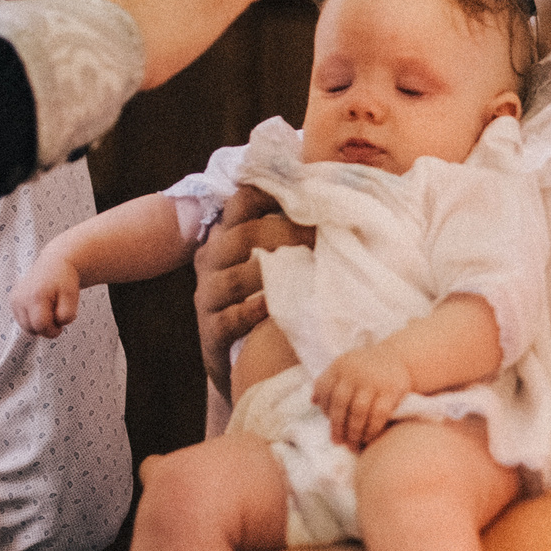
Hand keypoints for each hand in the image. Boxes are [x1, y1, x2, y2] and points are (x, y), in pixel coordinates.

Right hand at [10, 250, 83, 337]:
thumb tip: (56, 325)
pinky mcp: (12, 300)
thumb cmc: (64, 280)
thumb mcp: (72, 296)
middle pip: (31, 330)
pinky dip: (33, 319)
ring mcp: (14, 299)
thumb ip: (66, 314)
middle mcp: (20, 298)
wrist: (53, 263)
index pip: (41, 326)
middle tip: (56, 314)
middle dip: (46, 328)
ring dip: (39, 325)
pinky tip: (41, 308)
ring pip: (26, 327)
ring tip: (49, 310)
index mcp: (36, 296)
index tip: (61, 324)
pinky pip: (22, 321)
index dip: (53, 331)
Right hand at [195, 185, 314, 393]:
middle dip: (286, 232)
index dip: (272, 191)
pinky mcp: (210, 333)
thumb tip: (341, 200)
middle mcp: (211, 260)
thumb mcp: (274, 260)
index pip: (243, 201)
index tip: (309, 189)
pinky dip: (252, 311)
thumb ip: (294, 231)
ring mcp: (208, 297)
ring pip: (235, 277)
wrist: (241, 361)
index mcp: (227, 235)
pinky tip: (275, 306)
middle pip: (243, 235)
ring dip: (273, 271)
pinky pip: (229, 318)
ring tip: (308, 266)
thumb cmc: (269, 300)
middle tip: (325, 235)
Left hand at [314, 343, 415, 450]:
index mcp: (340, 366)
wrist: (398, 357)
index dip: (325, 410)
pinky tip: (368, 438)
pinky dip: (372, 429)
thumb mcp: (344, 367)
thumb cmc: (365, 367)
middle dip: (338, 426)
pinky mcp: (391, 390)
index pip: (325, 391)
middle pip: (340, 404)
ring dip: (354, 432)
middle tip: (338, 442)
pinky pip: (379, 414)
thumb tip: (313, 401)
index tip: (329, 423)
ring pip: (359, 411)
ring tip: (352, 444)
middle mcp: (355, 372)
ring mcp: (373, 381)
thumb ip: (328, 382)